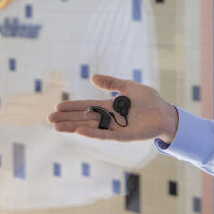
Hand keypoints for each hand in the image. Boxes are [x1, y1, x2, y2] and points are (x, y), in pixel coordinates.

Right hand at [48, 74, 178, 143]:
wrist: (165, 112)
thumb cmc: (148, 99)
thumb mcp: (128, 87)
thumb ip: (111, 83)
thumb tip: (92, 77)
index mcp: (109, 106)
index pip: (86, 106)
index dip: (72, 107)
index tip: (57, 106)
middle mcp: (109, 118)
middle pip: (84, 118)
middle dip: (67, 118)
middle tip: (49, 119)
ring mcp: (114, 127)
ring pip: (90, 127)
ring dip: (74, 127)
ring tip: (57, 127)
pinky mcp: (122, 135)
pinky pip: (105, 134)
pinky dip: (92, 133)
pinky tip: (80, 130)